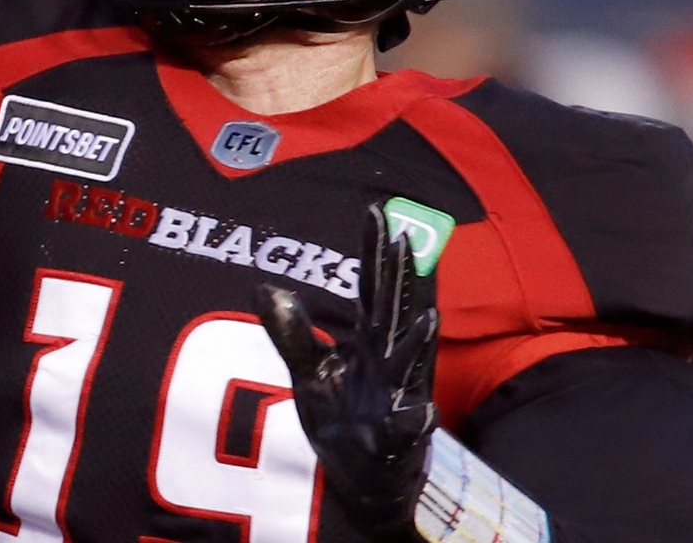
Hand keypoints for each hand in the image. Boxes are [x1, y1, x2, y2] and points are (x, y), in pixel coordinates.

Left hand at [256, 205, 438, 540]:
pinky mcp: (396, 441)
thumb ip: (291, 333)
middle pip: (396, 313)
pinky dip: (413, 421)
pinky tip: (420, 412)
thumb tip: (264, 288)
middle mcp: (390, 362)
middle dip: (402, 279)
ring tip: (428, 317)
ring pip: (411, 368)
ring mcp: (397, 399)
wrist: (364, 479)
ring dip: (419, 345)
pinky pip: (406, 431)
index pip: (373, 288)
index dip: (374, 251)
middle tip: (406, 240)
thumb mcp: (310, 372)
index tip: (376, 212)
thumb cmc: (343, 419)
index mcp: (372, 342)